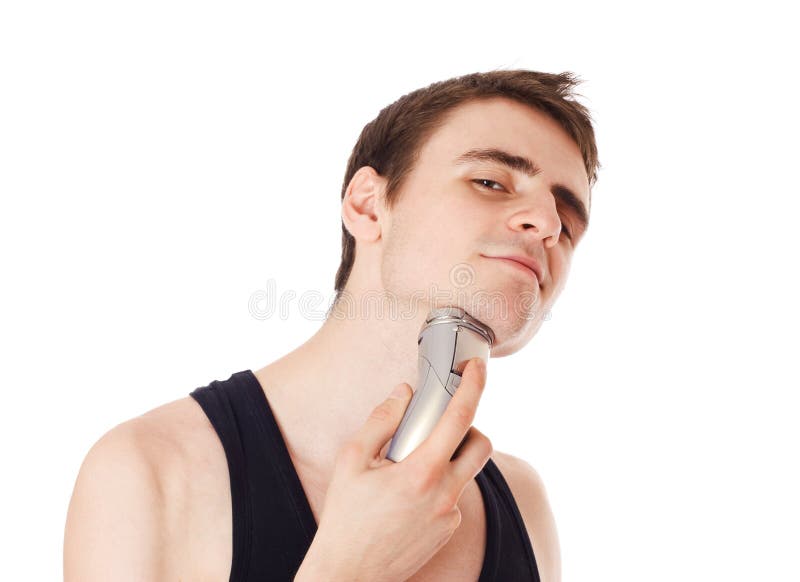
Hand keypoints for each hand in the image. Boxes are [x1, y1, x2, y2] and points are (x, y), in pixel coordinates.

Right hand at [295, 357, 491, 581]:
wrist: (349, 574)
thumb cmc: (346, 520)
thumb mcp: (352, 460)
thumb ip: (381, 420)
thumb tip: (403, 394)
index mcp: (422, 472)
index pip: (460, 418)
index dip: (474, 386)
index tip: (477, 368)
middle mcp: (445, 494)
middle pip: (482, 446)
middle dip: (471, 427)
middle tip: (440, 427)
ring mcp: (450, 516)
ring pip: (467, 472)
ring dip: (450, 458)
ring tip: (412, 467)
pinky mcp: (448, 531)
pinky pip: (454, 497)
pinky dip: (439, 486)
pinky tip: (407, 496)